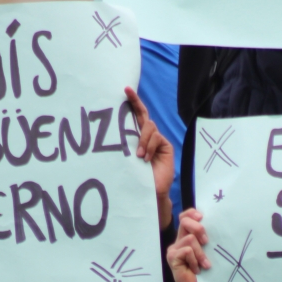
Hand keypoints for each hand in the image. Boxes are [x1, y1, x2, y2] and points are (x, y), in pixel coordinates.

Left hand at [125, 86, 174, 228]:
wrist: (150, 192)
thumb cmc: (134, 177)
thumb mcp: (126, 159)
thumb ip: (126, 145)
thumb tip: (115, 132)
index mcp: (136, 137)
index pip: (134, 116)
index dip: (132, 102)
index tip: (124, 89)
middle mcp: (147, 136)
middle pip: (143, 115)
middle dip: (135, 102)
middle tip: (126, 91)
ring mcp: (157, 140)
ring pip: (149, 127)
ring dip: (142, 140)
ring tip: (138, 156)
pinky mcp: (166, 146)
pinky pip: (156, 138)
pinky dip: (149, 147)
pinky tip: (146, 159)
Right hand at [166, 209, 211, 281]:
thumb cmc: (206, 273)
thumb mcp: (209, 252)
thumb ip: (207, 238)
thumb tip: (219, 223)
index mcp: (186, 237)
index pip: (185, 216)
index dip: (192, 213)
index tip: (202, 217)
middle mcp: (178, 241)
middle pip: (184, 221)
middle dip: (199, 228)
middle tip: (207, 242)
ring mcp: (174, 250)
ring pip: (190, 238)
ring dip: (200, 252)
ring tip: (204, 264)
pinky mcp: (172, 258)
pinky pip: (187, 250)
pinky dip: (195, 260)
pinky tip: (197, 270)